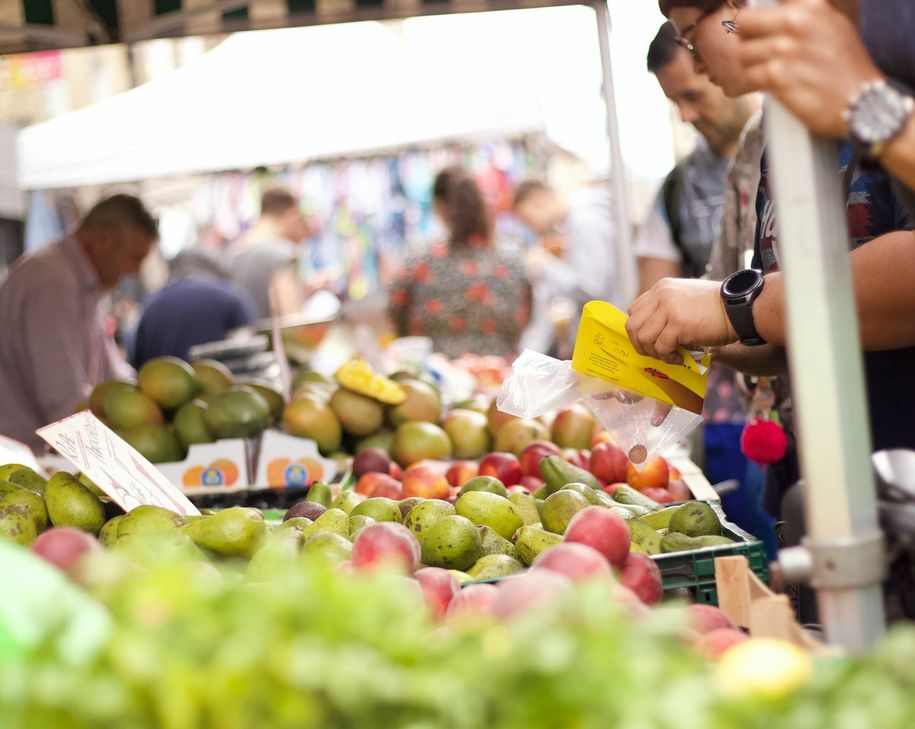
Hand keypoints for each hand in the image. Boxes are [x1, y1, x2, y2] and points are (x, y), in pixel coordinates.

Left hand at [626, 278, 736, 361]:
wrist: (740, 308)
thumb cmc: (716, 308)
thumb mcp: (685, 300)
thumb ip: (666, 309)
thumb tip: (649, 334)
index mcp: (662, 288)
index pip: (634, 311)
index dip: (639, 330)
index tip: (650, 341)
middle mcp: (662, 295)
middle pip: (633, 326)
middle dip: (640, 345)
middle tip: (655, 353)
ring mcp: (669, 308)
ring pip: (644, 338)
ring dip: (654, 353)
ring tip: (670, 356)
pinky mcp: (678, 324)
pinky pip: (661, 347)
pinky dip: (668, 357)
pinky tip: (679, 358)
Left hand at [738, 0, 883, 137]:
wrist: (860, 101)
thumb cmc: (845, 67)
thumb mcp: (830, 25)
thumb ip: (800, 14)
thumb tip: (773, 9)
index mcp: (810, 6)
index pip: (763, 3)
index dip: (756, 17)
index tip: (756, 28)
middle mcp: (797, 22)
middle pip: (743, 23)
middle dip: (746, 39)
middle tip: (757, 52)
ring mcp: (785, 48)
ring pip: (742, 53)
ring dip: (750, 65)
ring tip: (767, 73)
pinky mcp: (777, 75)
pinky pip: (747, 76)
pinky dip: (752, 85)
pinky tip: (767, 87)